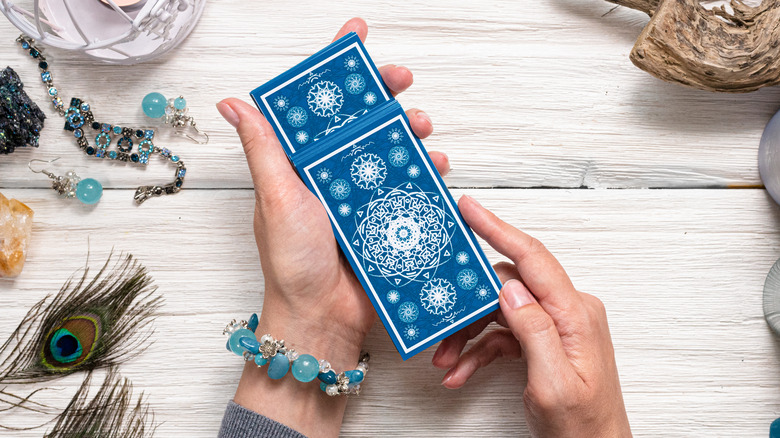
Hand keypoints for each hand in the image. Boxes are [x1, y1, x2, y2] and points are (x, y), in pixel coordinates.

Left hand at [217, 18, 449, 437]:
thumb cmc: (291, 263)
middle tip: (401, 80)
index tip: (355, 37)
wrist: (321, 318)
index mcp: (303, 165)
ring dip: (410, 131)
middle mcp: (334, 176)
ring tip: (421, 127)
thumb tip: (234, 102)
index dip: (337, 71)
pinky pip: (410, 188)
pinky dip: (425, 174)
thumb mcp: (276, 197)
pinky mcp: (386, 220)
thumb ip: (264, 149)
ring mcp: (362, 198)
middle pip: (364, 122)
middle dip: (385, 95)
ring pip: (392, 150)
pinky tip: (434, 169)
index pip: (320, 108)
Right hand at [432, 196, 631, 437]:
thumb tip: (509, 287)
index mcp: (575, 313)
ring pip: (498, 312)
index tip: (469, 209)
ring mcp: (555, 325)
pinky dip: (479, 350)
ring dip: (468, 334)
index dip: (497, 228)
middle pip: (505, 288)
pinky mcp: (544, 341)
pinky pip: (503, 334)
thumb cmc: (583, 426)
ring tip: (446, 359)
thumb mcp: (553, 383)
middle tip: (439, 322)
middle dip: (467, 307)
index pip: (532, 258)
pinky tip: (461, 369)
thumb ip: (533, 330)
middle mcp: (567, 311)